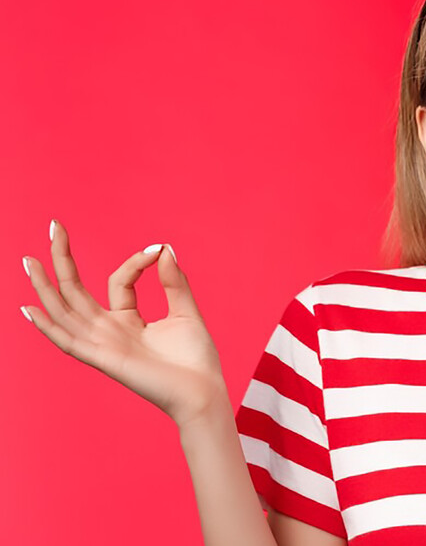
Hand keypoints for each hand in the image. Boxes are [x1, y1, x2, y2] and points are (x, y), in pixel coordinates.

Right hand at [21, 220, 227, 428]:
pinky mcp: (104, 359)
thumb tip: (164, 249)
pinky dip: (48, 327)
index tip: (158, 250)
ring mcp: (104, 345)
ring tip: (28, 260)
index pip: (117, 281)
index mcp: (128, 320)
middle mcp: (110, 331)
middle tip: (54, 226)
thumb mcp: (186, 312)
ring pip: (65, 312)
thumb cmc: (196, 360)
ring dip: (45, 287)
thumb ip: (173, 282)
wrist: (202, 393)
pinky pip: (69, 342)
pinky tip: (29, 309)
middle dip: (63, 260)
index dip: (135, 262)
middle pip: (76, 291)